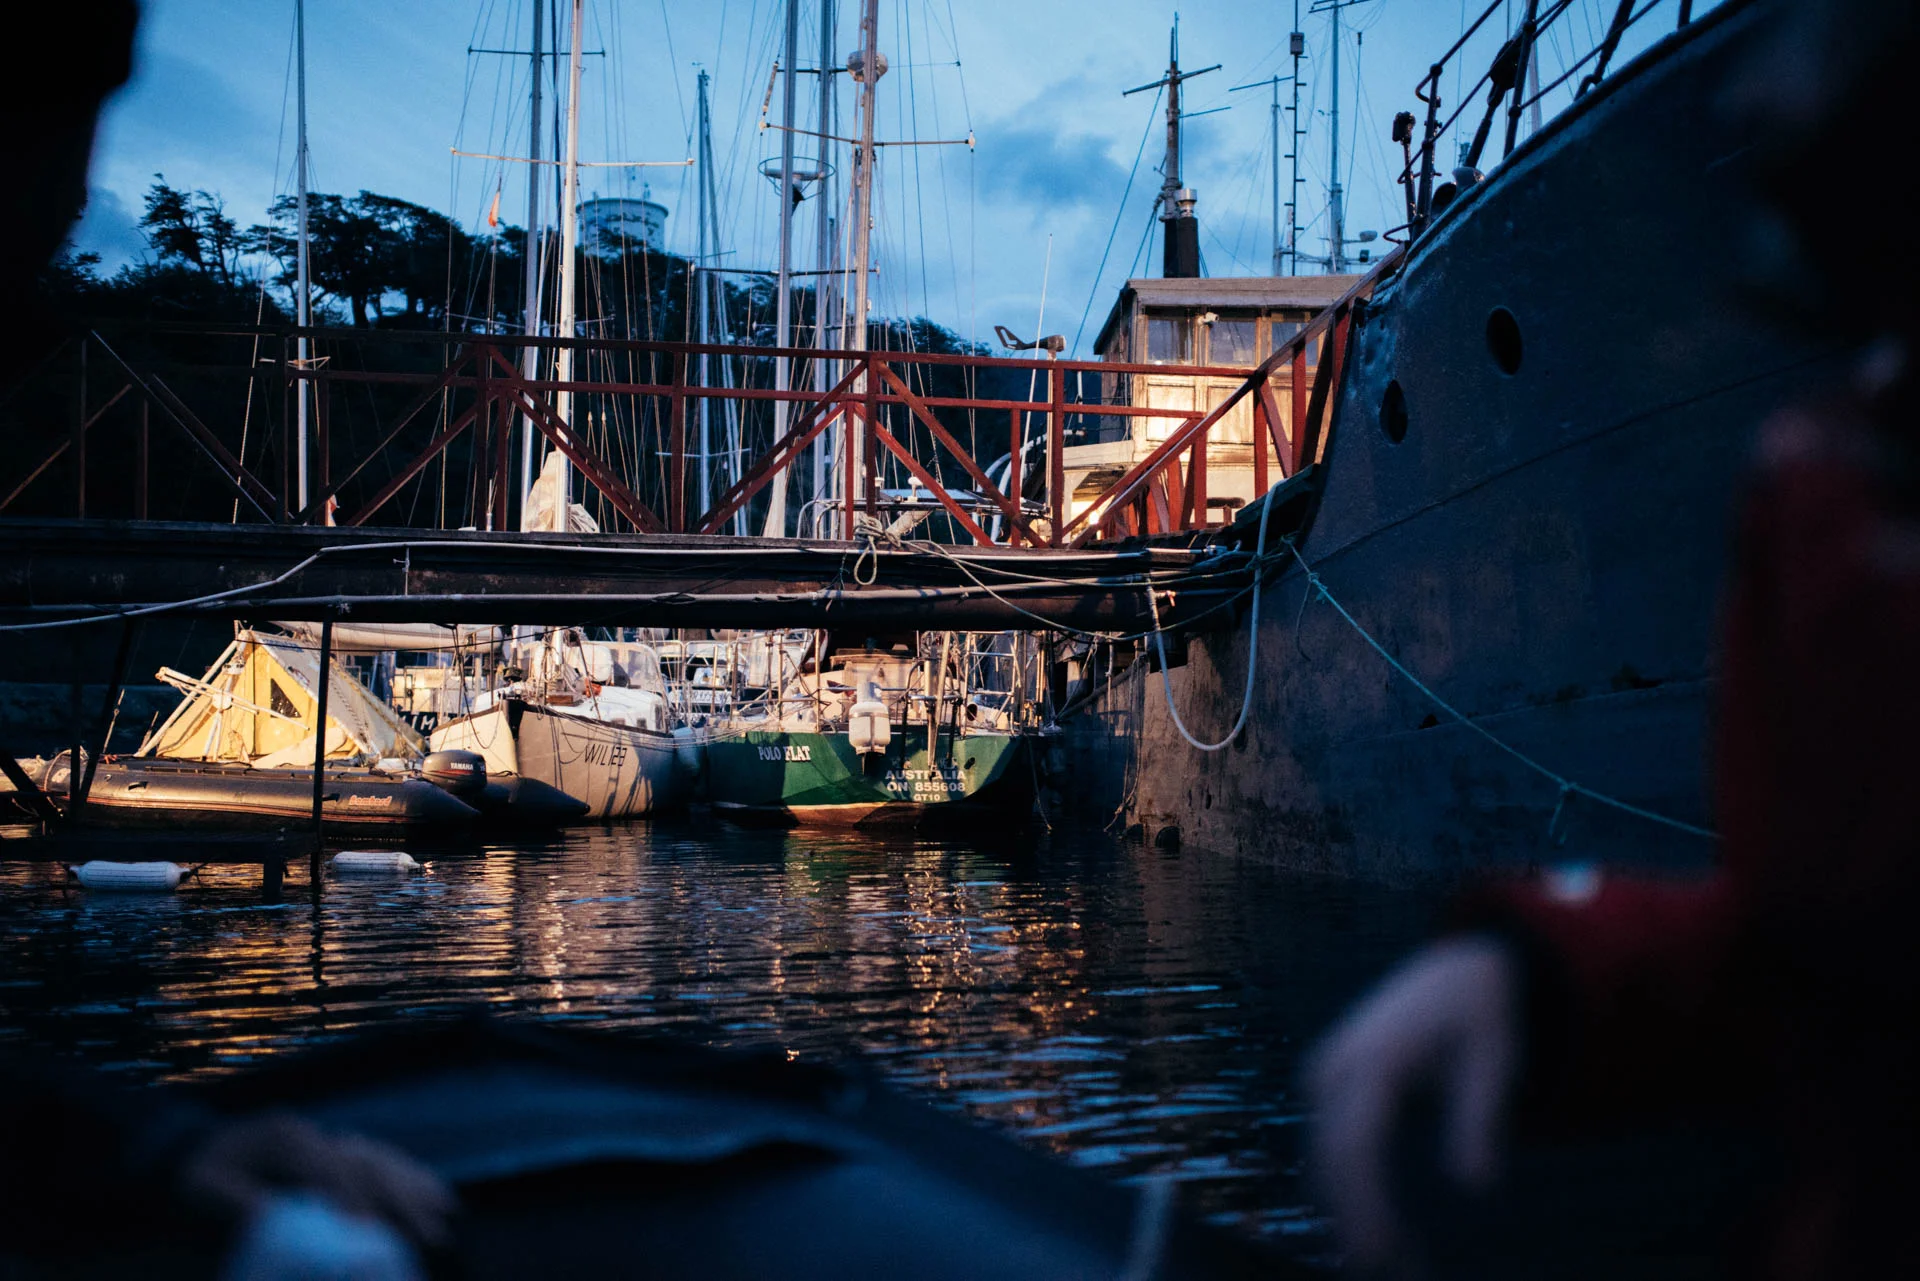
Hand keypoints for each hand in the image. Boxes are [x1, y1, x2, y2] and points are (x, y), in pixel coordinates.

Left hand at [178, 1112, 454, 1248]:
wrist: (195, 1149)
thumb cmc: (199, 1174)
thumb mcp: (203, 1186)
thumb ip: (236, 1200)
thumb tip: (274, 1215)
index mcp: (287, 1136)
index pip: (329, 1167)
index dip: (349, 1198)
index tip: (365, 1232)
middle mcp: (318, 1133)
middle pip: (369, 1165)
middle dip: (400, 1200)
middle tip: (430, 1234)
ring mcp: (331, 1138)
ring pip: (384, 1163)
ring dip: (416, 1190)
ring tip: (448, 1215)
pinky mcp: (338, 1149)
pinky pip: (383, 1162)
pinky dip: (412, 1178)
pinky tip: (438, 1193)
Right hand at [1305, 936, 1518, 1273]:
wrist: (1458, 969)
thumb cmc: (1482, 1015)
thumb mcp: (1495, 1061)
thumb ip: (1481, 1119)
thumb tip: (1475, 1185)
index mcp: (1373, 1057)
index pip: (1355, 1143)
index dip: (1363, 1202)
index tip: (1382, 1253)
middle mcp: (1337, 1066)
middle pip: (1332, 1158)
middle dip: (1357, 1220)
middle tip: (1395, 1271)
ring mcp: (1328, 1076)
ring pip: (1327, 1159)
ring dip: (1353, 1212)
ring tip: (1399, 1263)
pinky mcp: (1332, 1088)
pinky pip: (1335, 1148)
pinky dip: (1354, 1191)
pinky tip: (1387, 1232)